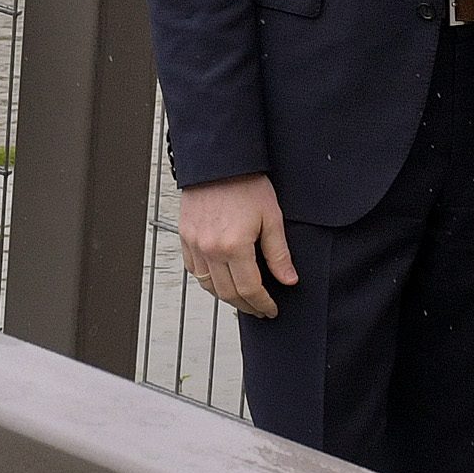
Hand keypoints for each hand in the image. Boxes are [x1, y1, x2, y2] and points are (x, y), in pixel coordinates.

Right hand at [177, 172, 295, 319]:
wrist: (219, 162)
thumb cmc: (247, 185)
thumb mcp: (271, 218)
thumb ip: (278, 253)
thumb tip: (288, 280)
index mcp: (234, 246)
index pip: (249, 289)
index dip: (262, 304)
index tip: (271, 309)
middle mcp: (210, 249)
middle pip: (227, 293)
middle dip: (246, 305)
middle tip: (260, 309)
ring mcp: (194, 244)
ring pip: (208, 285)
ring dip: (226, 296)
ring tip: (242, 298)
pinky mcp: (185, 237)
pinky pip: (194, 269)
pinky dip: (208, 280)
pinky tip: (221, 280)